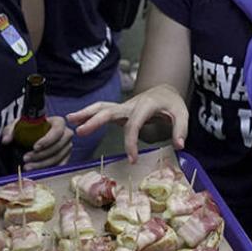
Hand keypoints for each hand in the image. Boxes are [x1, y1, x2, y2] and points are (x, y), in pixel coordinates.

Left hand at [0, 116, 72, 170]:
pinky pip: (60, 166)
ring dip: (43, 164)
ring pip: (58, 158)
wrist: (34, 134)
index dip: (47, 140)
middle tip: (26, 159)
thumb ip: (11, 130)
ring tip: (28, 167)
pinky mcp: (66, 157)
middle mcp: (66, 134)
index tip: (35, 147)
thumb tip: (6, 140)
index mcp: (58, 122)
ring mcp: (67, 147)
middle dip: (41, 155)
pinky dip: (49, 169)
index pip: (57, 131)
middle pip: (58, 146)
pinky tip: (37, 171)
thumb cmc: (29, 127)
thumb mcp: (18, 125)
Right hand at [68, 84, 188, 162]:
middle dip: (94, 121)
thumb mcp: (182, 114)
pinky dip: (88, 113)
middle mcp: (131, 104)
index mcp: (145, 106)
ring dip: (86, 112)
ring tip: (69, 119)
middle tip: (80, 132)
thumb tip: (179, 145)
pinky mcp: (119, 110)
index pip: (134, 125)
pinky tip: (74, 119)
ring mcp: (123, 106)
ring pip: (102, 107)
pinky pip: (102, 110)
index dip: (131, 142)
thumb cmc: (172, 104)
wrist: (165, 91)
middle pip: (110, 110)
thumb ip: (181, 129)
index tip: (132, 160)